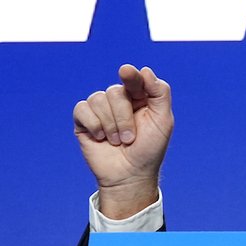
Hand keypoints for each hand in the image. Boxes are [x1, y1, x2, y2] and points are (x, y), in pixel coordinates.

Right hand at [73, 65, 172, 218]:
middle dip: (124, 118)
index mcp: (140, 97)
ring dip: (110, 125)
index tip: (126, 71)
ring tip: (118, 141)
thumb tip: (145, 70)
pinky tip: (100, 138)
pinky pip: (82, 109)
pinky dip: (94, 125)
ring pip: (99, 99)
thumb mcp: (163, 120)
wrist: (130, 175)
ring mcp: (101, 109)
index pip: (134, 79)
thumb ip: (160, 93)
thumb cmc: (149, 148)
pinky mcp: (84, 120)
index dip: (131, 76)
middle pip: (116, 91)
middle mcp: (120, 100)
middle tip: (130, 138)